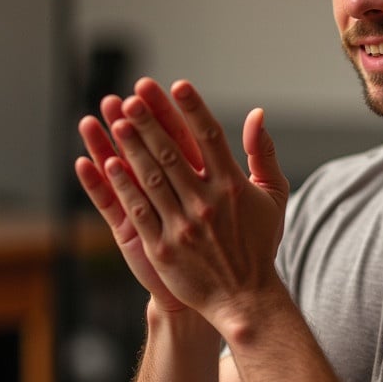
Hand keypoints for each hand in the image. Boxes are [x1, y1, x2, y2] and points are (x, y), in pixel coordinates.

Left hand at [100, 79, 288, 332]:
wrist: (244, 297)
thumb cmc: (259, 243)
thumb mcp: (273, 196)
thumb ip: (264, 153)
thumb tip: (257, 114)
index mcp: (234, 186)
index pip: (211, 137)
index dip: (192, 108)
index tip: (178, 84)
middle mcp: (208, 203)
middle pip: (174, 153)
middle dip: (152, 121)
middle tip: (134, 96)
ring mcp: (183, 225)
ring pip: (152, 177)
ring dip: (133, 146)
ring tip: (118, 119)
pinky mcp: (163, 247)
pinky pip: (138, 209)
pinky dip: (123, 184)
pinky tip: (109, 161)